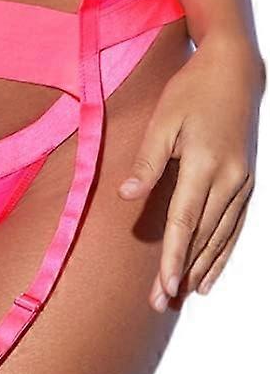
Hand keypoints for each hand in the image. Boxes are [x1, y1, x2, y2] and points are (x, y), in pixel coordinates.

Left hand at [117, 34, 263, 309]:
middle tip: (161, 303)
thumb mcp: (162, 120)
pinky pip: (235, 226)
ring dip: (202, 268)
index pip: (185, 220)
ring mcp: (241, 182)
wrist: (234, 71)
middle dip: (182, 272)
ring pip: (222, 236)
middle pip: (202, 236)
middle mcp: (228, 178)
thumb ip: (147, 161)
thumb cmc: (192, 91)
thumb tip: (127, 196)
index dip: (174, 256)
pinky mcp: (246, 181)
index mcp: (203, 163)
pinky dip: (223, 253)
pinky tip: (210, 274)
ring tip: (182, 296)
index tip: (163, 286)